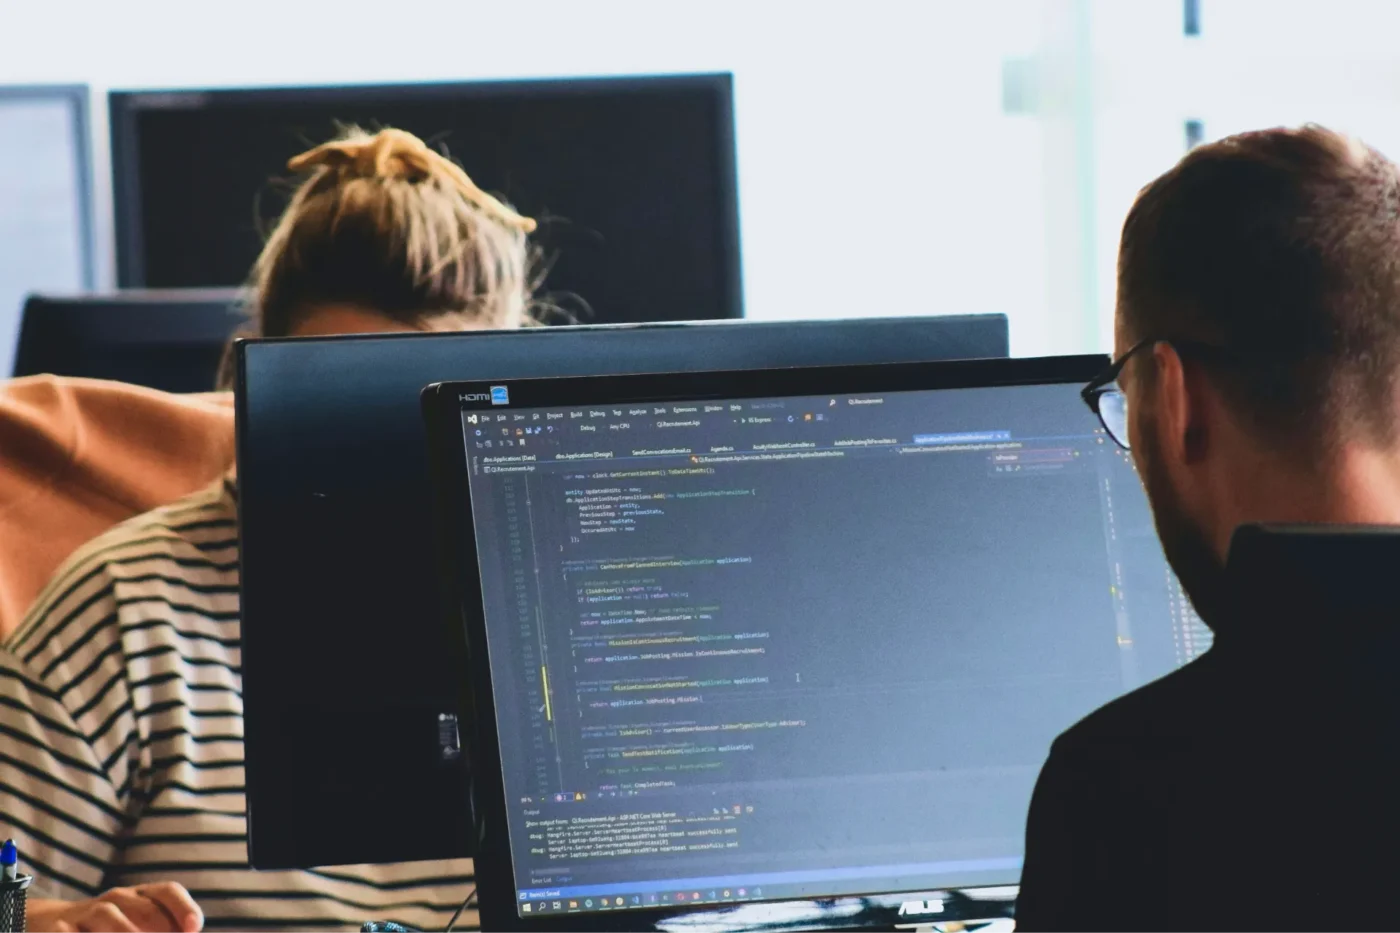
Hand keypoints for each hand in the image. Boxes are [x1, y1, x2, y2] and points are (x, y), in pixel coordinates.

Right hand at [28, 884, 203, 932]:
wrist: (48, 923)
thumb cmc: (106, 929)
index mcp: (139, 896)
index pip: (168, 892)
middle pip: (145, 908)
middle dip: (159, 929)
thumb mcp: (134, 925)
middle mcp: (115, 900)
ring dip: (125, 931)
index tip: (194, 928)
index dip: (184, 908)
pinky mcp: (57, 928)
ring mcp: (86, 912)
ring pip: (109, 915)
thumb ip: (161, 929)